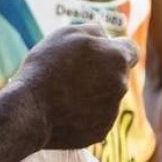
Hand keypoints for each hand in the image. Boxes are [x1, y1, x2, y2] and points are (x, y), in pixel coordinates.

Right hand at [8, 23, 137, 148]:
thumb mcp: (67, 34)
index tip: (98, 52)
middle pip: (116, 75)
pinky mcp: (100, 131)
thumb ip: (93, 31)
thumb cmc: (47, 66)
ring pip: (105, 97)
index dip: (114, 48)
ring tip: (60, 93)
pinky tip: (60, 110)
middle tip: (69, 72)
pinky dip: (82, 114)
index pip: (130, 50)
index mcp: (117, 58)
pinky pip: (94, 118)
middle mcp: (121, 84)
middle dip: (99, 72)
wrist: (31, 109)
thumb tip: (105, 33)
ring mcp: (112, 111)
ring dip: (90, 93)